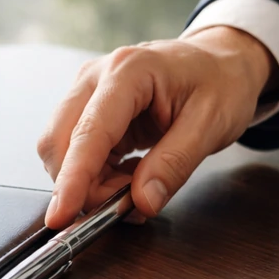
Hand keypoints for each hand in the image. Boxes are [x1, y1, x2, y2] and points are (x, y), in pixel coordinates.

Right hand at [36, 26, 278, 228]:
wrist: (220, 63)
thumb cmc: (220, 83)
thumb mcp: (211, 125)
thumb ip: (175, 164)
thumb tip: (142, 202)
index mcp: (128, 71)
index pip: (89, 132)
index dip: (73, 178)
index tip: (61, 215)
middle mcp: (96, 77)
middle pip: (59, 142)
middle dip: (82, 185)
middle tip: (125, 207)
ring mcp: (88, 93)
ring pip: (63, 152)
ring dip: (91, 183)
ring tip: (136, 188)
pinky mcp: (89, 111)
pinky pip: (77, 154)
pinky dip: (96, 177)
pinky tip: (128, 176)